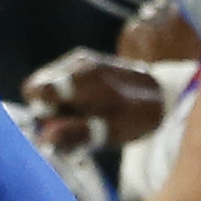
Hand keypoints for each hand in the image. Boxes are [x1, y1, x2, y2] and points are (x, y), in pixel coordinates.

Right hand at [21, 49, 170, 154]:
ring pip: (50, 89)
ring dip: (61, 109)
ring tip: (86, 122)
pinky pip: (63, 86)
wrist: (165, 95)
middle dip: (50, 112)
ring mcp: (78, 63)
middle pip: (39, 90)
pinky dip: (69, 103)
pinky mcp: (84, 67)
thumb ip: (76, 133)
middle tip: (75, 128)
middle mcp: (74, 64)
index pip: (35, 89)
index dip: (40, 112)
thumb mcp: (109, 130)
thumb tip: (44, 138)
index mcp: (79, 77)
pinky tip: (88, 114)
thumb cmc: (139, 115)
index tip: (58, 127)